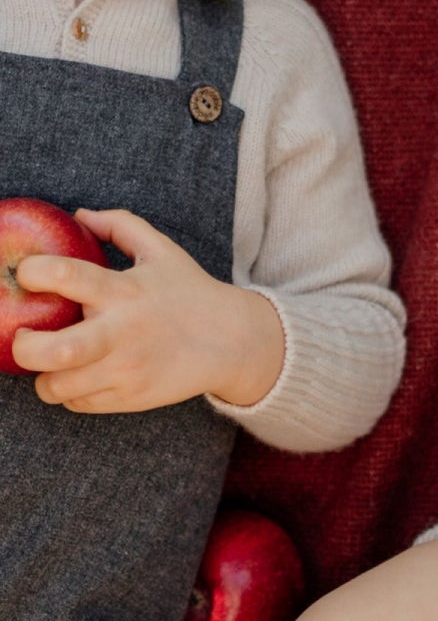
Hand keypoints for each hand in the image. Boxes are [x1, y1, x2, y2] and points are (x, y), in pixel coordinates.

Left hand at [11, 208, 284, 412]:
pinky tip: (79, 375)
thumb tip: (78, 216)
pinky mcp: (130, 398)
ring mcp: (125, 371)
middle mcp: (121, 333)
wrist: (233, 343)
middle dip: (22, 346)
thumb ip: (119, 225)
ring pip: (56, 387)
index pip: (63, 276)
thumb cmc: (191, 292)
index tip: (27, 275)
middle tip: (22, 336)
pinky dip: (68, 392)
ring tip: (50, 361)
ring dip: (43, 375)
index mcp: (124, 290)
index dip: (32, 273)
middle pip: (51, 352)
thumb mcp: (161, 250)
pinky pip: (77, 404)